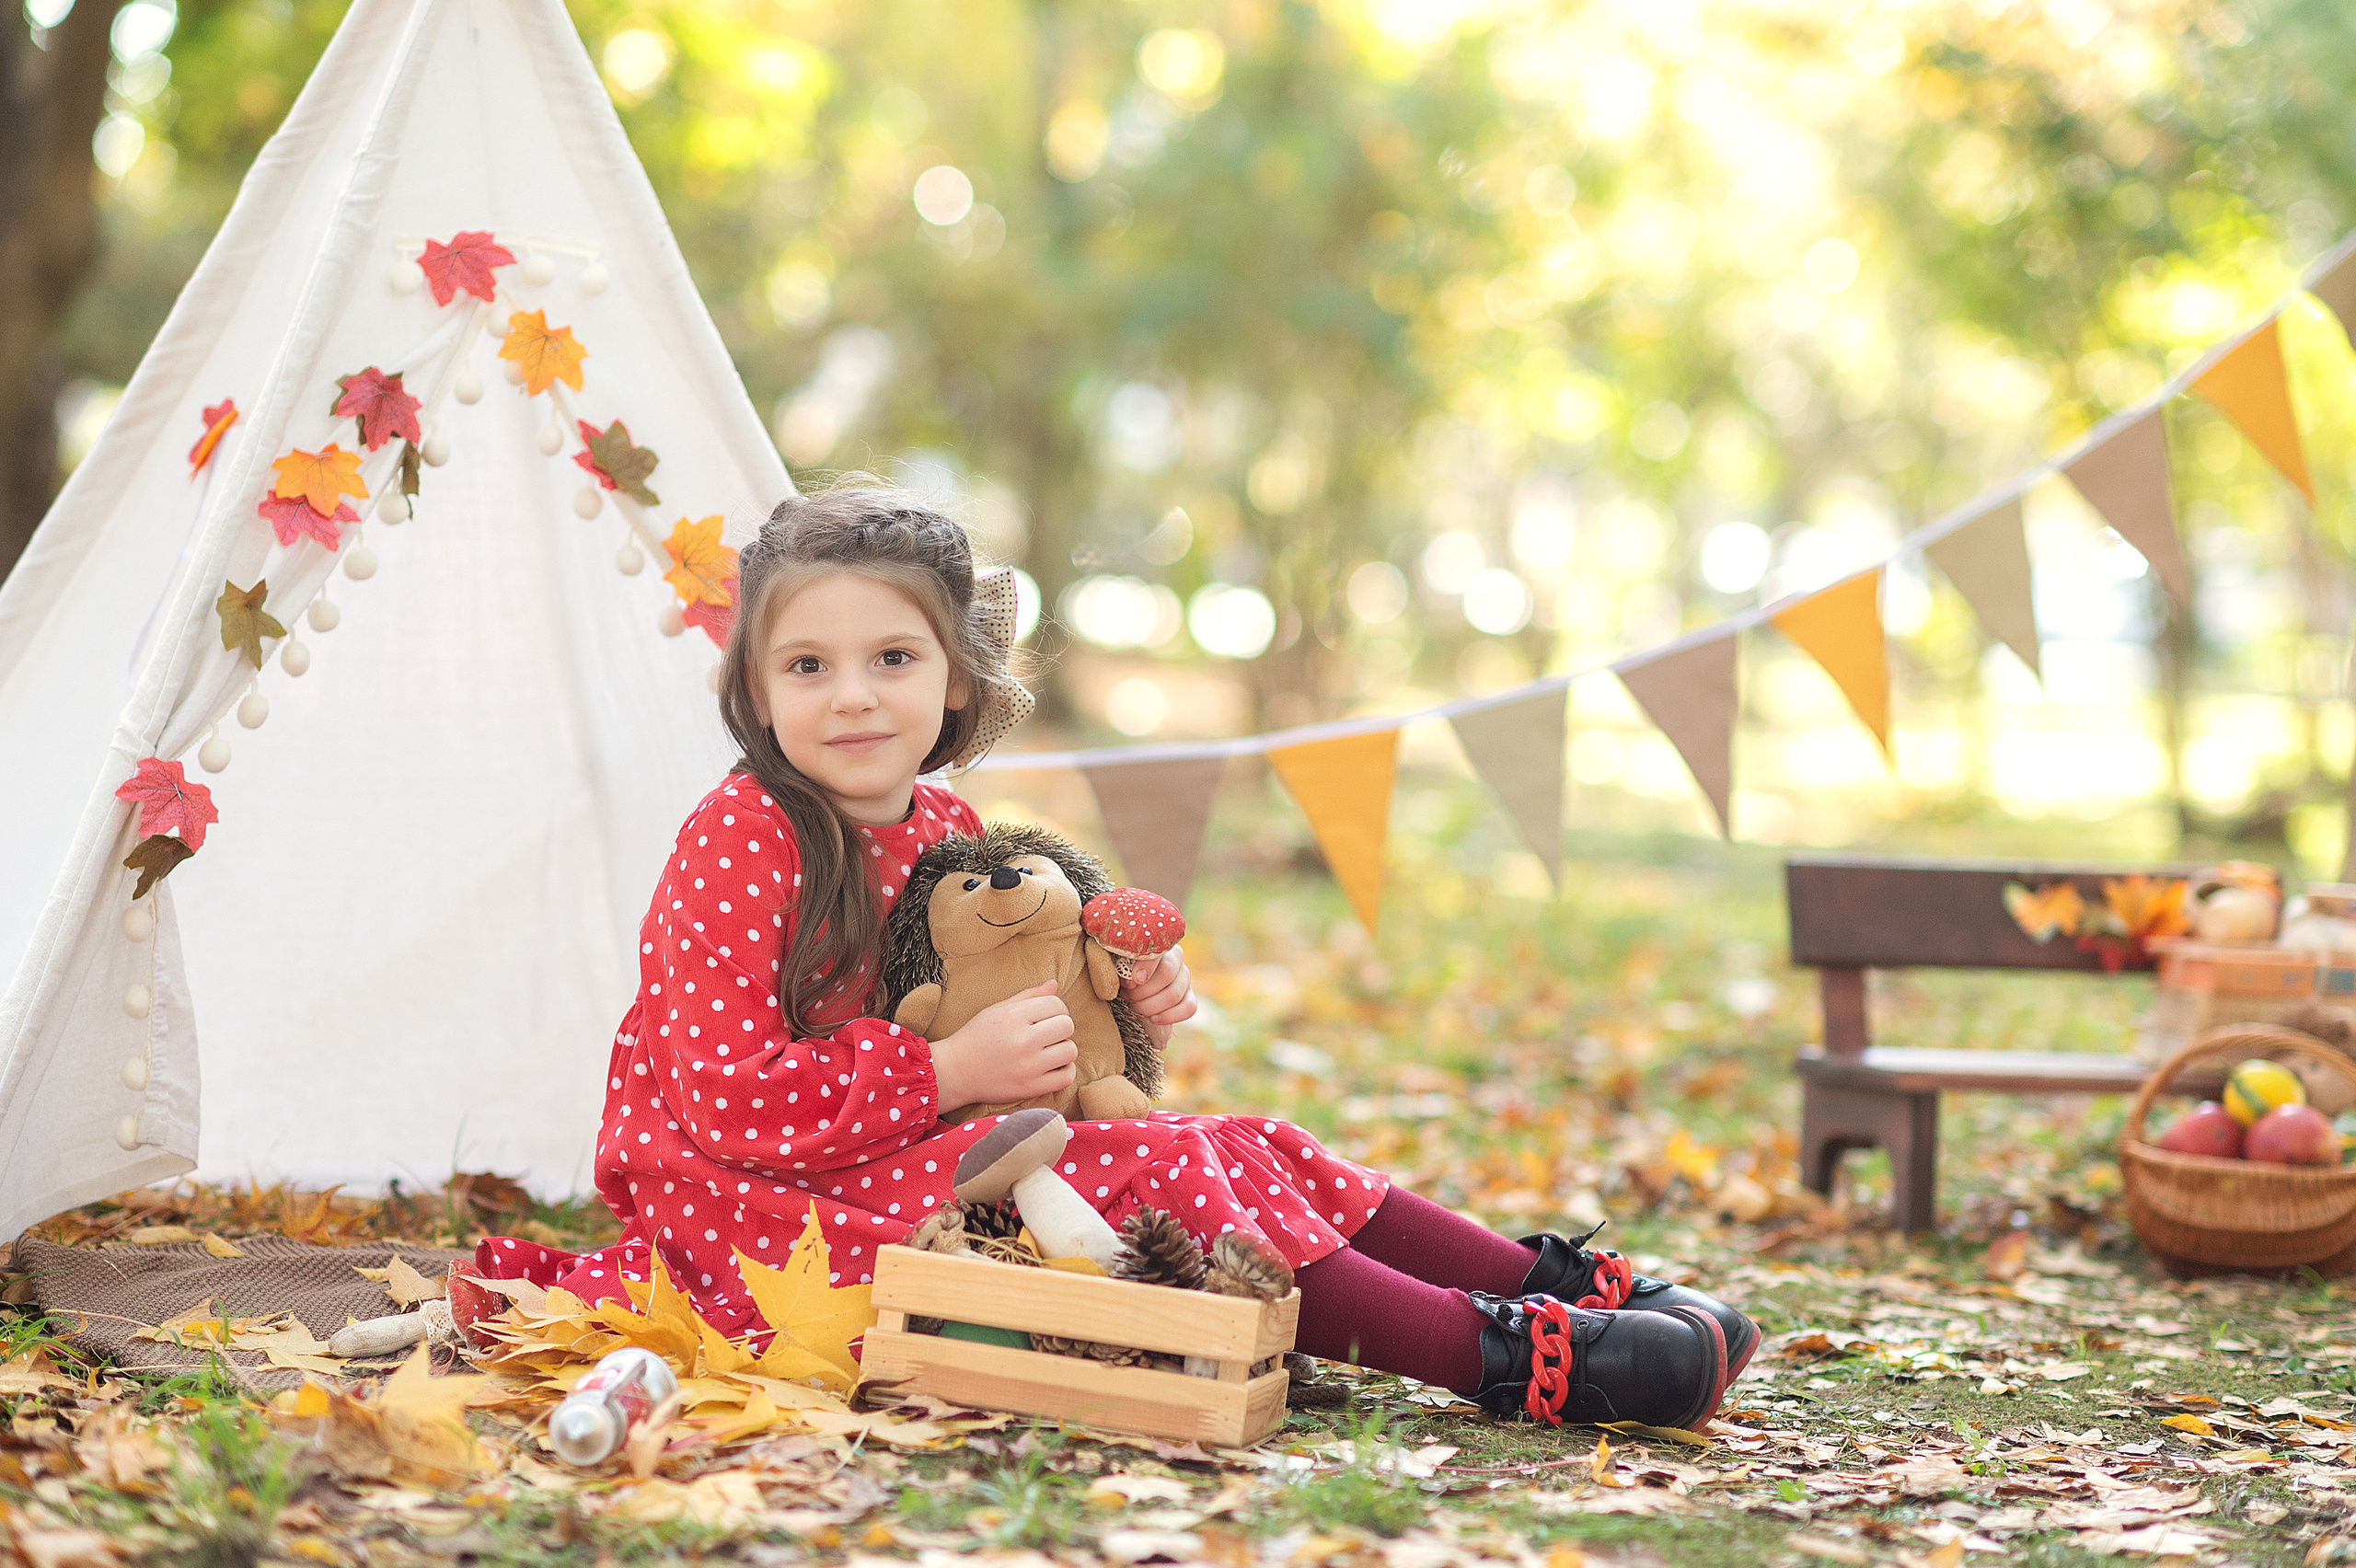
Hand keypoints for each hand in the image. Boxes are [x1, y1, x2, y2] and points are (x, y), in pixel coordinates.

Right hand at [931, 981, 1076, 1110]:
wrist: (955, 1072)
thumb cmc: (976, 1037)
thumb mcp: (997, 1010)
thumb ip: (1028, 996)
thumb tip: (1055, 985)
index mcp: (1013, 1016)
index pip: (1056, 1004)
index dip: (1055, 1009)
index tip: (1045, 1017)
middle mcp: (1023, 1040)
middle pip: (1067, 1025)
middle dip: (1060, 1027)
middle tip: (1047, 1034)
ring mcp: (1028, 1066)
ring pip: (1070, 1050)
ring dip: (1063, 1049)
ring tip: (1048, 1051)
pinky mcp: (1031, 1088)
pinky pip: (1067, 1077)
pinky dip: (1064, 1071)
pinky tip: (1050, 1067)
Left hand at [1119, 946, 1196, 1049]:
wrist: (1127, 991)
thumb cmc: (1118, 972)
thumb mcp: (1114, 963)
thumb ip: (1117, 963)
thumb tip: (1128, 979)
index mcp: (1157, 944)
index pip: (1158, 951)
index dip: (1144, 967)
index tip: (1130, 983)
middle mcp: (1176, 958)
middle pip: (1166, 975)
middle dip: (1143, 991)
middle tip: (1127, 997)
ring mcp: (1184, 977)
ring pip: (1175, 994)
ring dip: (1151, 1006)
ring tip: (1134, 1008)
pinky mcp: (1189, 997)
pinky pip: (1189, 1007)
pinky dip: (1170, 1016)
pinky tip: (1153, 1019)